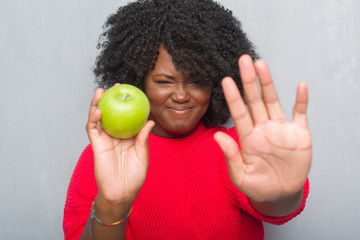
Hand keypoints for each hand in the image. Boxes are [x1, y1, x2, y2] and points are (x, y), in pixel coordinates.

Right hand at [86, 86, 153, 204]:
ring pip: (98, 118)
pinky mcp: (97, 145)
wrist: (122, 192)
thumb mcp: (142, 155)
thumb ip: (143, 138)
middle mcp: (115, 135)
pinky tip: (98, 110)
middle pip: (111, 113)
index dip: (128, 105)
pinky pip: (93, 129)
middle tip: (116, 86)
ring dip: (97, 104)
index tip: (133, 92)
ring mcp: (104, 139)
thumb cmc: (134, 176)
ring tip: (100, 91)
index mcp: (127, 137)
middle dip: (112, 99)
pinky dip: (93, 118)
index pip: (127, 117)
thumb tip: (150, 121)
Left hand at [214, 55, 311, 202]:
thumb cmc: (258, 186)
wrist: (281, 194)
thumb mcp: (241, 175)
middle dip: (249, 80)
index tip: (226, 80)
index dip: (233, 97)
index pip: (239, 113)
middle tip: (243, 60)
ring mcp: (281, 129)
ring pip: (273, 101)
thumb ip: (231, 156)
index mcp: (248, 137)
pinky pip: (300, 113)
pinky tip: (300, 86)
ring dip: (268, 83)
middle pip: (255, 100)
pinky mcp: (299, 133)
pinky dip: (301, 100)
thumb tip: (217, 137)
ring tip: (261, 64)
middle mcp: (263, 128)